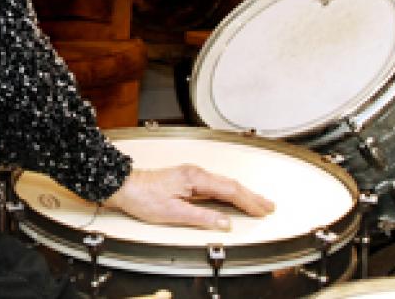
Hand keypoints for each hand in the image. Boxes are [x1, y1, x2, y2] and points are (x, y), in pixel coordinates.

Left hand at [104, 165, 274, 230]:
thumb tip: (225, 222)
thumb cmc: (144, 197)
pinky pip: (216, 185)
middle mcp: (196, 173)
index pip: (229, 191)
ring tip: (258, 203)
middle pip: (231, 185)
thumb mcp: (173, 213)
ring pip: (225, 184)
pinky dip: (230, 192)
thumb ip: (201, 217)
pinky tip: (235, 198)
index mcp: (195, 178)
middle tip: (269, 206)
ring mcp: (192, 175)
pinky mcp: (188, 179)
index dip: (248, 202)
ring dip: (243, 194)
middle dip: (251, 196)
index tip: (262, 211)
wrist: (125, 186)